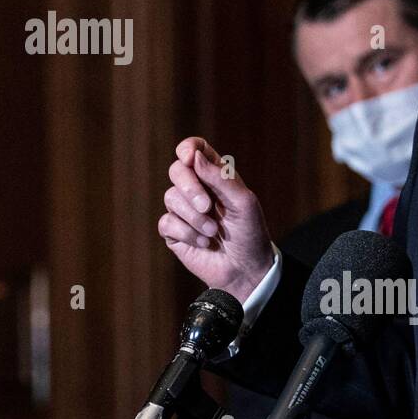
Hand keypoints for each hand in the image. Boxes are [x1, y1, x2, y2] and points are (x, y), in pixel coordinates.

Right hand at [157, 136, 273, 302]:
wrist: (246, 270)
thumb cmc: (250, 233)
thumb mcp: (243, 203)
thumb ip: (220, 178)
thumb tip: (193, 156)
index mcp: (215, 176)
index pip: (195, 150)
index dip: (188, 148)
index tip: (188, 157)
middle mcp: (197, 189)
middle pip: (177, 171)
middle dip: (189, 188)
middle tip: (206, 207)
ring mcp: (183, 210)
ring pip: (171, 198)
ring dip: (194, 218)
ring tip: (213, 232)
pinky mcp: (174, 232)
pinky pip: (167, 223)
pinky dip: (187, 233)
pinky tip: (204, 243)